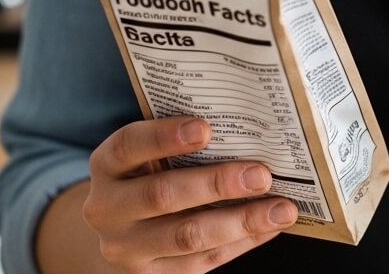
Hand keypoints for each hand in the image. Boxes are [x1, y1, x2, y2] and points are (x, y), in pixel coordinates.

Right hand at [81, 117, 296, 272]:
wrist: (120, 232)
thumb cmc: (148, 177)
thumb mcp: (147, 156)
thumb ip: (180, 144)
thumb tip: (247, 130)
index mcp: (107, 166)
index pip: (128, 146)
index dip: (164, 136)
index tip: (206, 128)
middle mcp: (107, 209)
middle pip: (162, 195)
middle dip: (217, 184)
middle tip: (262, 174)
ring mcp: (126, 248)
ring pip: (187, 236)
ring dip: (241, 221)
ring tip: (281, 209)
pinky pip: (202, 261)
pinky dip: (241, 243)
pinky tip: (269, 227)